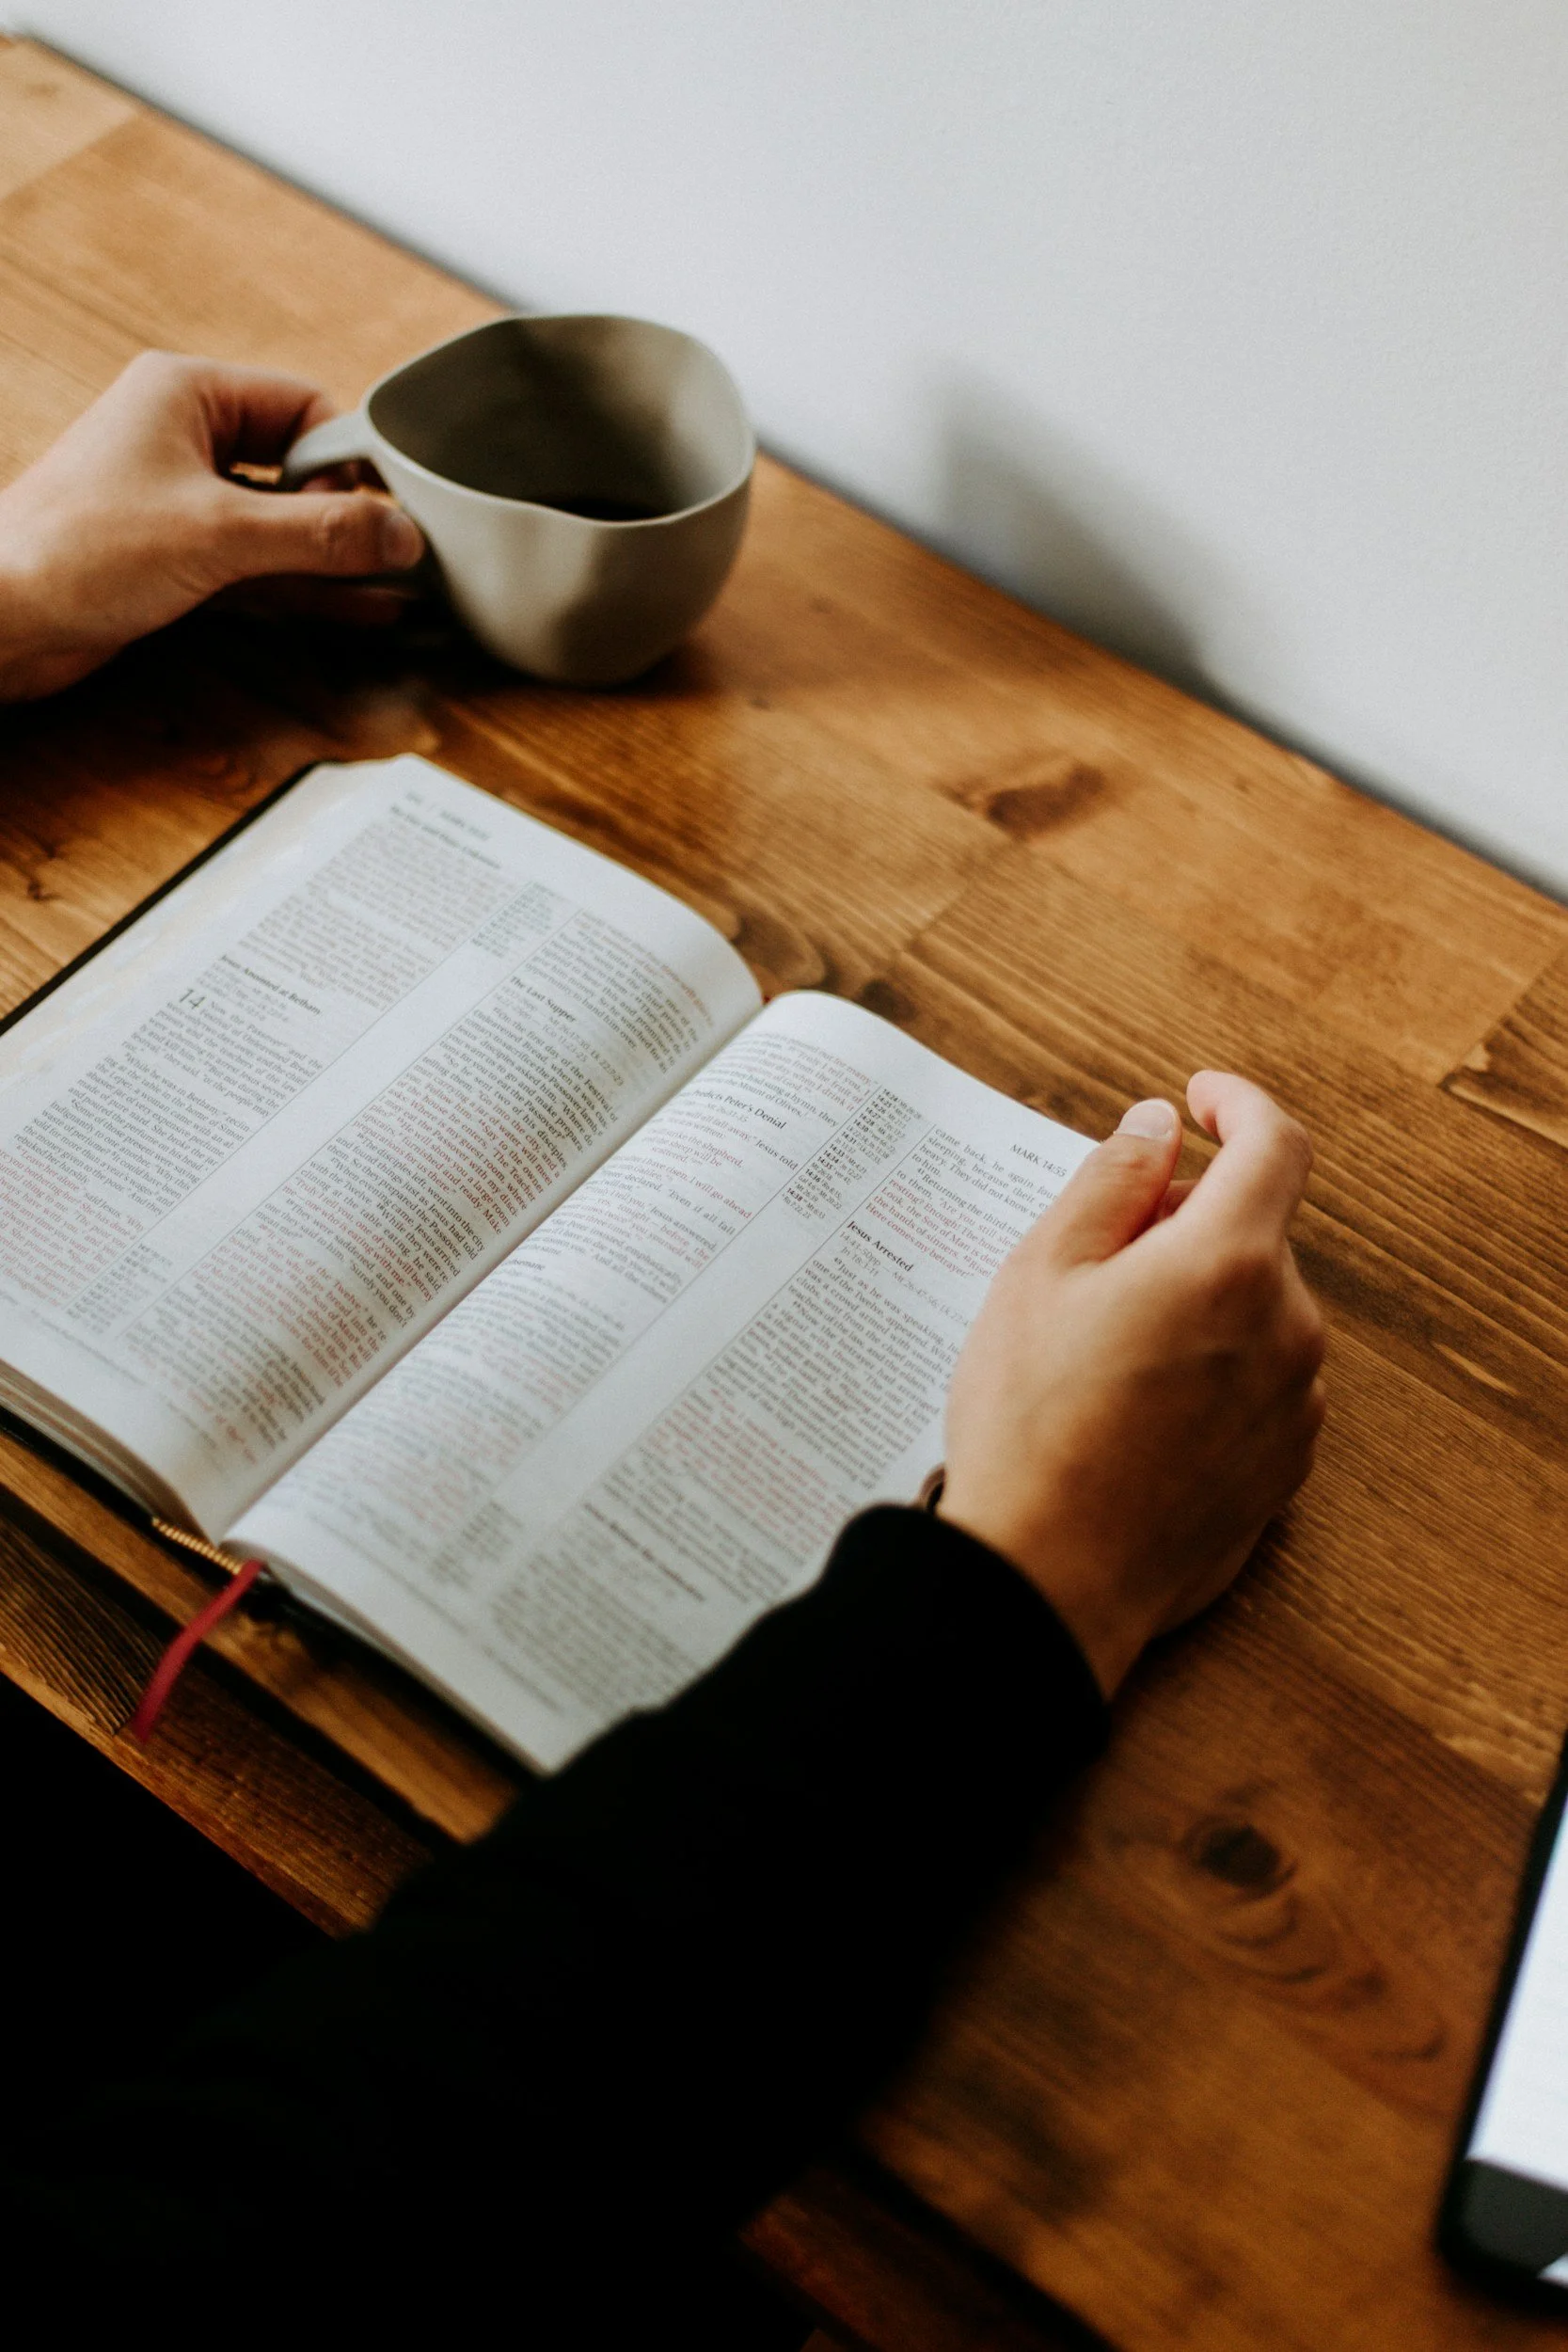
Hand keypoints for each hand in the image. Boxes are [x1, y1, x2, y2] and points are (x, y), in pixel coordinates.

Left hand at [0, 351, 425, 700]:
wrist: (5, 619)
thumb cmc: (75, 550)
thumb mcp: (220, 534)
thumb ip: (320, 535)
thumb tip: (400, 534)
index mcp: (186, 395)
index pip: (302, 407)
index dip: (350, 459)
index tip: (390, 510)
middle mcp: (183, 439)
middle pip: (296, 468)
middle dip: (349, 514)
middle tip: (404, 554)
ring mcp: (180, 502)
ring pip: (280, 524)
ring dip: (333, 558)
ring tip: (399, 587)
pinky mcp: (176, 559)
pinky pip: (259, 566)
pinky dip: (303, 587)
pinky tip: (356, 605)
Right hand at [939, 1073, 1324, 1696]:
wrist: (1048, 1577)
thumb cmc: (1030, 1422)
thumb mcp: (1040, 1274)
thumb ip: (1110, 1183)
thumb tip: (1157, 1129)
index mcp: (1228, 1263)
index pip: (1274, 1144)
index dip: (1239, 1105)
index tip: (1199, 1100)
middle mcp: (1286, 1327)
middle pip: (1254, 1232)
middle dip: (1186, 1221)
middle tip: (1093, 1258)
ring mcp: (1295, 1404)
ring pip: (1255, 1309)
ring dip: (1196, 1298)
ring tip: (1100, 1349)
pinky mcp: (1286, 1467)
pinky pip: (1258, 1381)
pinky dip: (1209, 1367)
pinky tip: (1132, 1408)